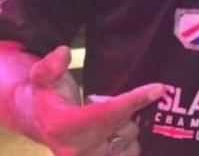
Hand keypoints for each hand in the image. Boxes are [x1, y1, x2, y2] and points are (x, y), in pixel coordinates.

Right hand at [17, 46, 163, 155]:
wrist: (39, 124)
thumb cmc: (47, 98)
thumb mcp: (42, 78)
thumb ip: (50, 65)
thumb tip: (63, 52)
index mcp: (63, 126)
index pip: (106, 114)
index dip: (134, 100)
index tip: (159, 88)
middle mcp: (77, 151)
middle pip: (124, 128)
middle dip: (126, 111)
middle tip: (106, 101)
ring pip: (130, 144)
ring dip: (127, 129)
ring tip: (110, 119)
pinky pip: (129, 155)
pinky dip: (129, 143)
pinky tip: (118, 132)